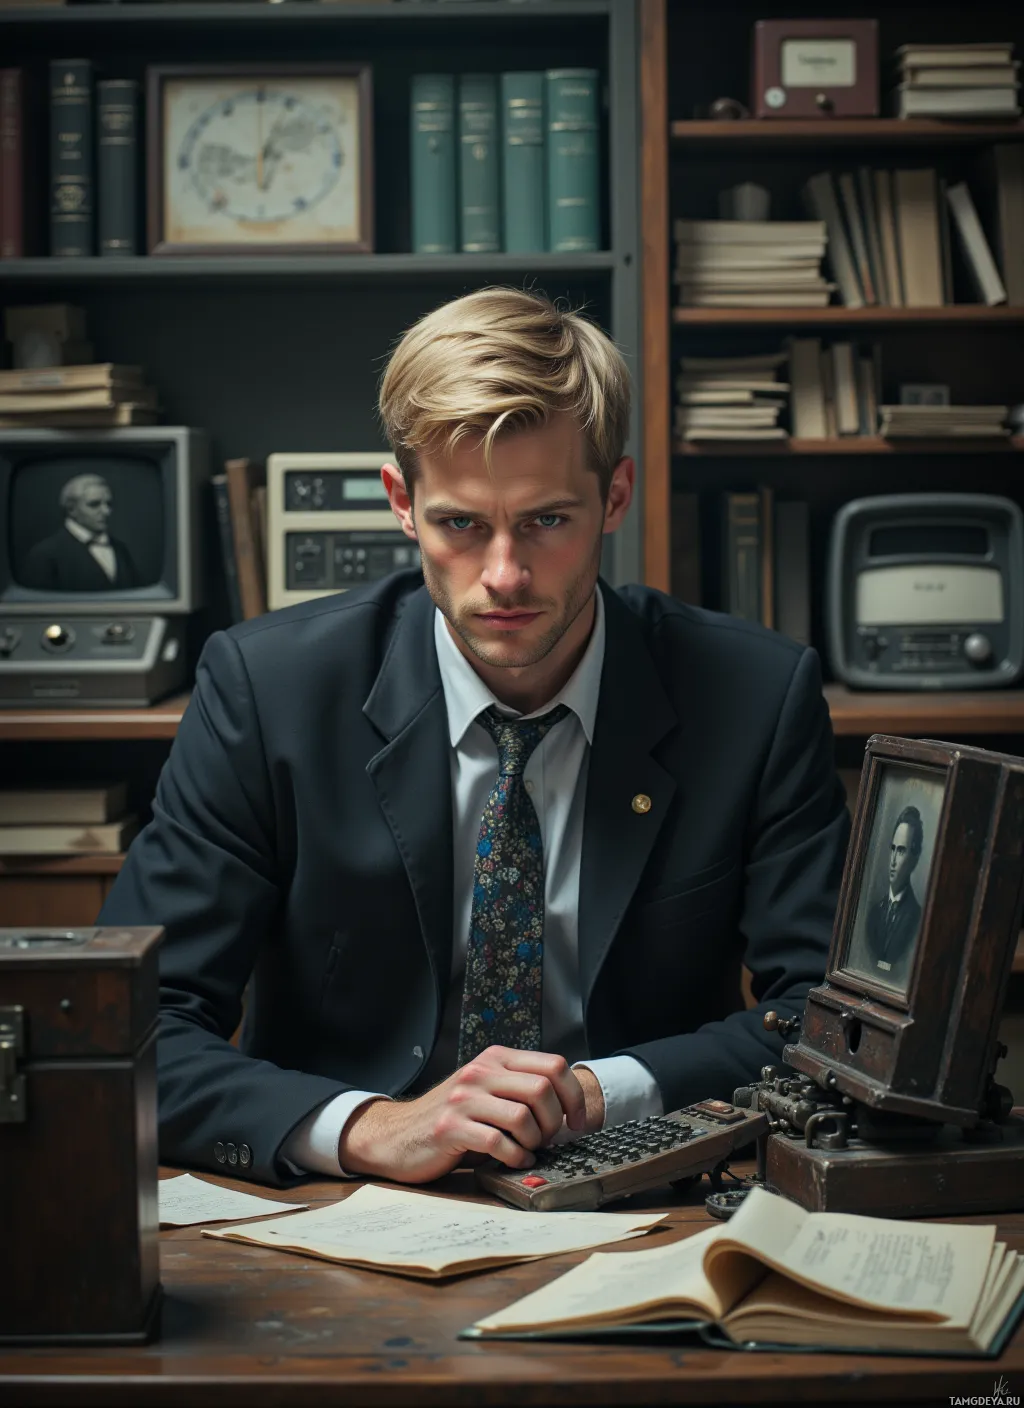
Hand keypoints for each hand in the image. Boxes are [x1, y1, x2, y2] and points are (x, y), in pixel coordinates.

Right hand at [338, 1046, 594, 1183]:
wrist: (396, 1136)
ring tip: (526, 1149)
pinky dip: (515, 1156)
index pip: (553, 1065)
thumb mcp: (486, 1091)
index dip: (574, 1095)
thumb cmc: (452, 1119)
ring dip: (534, 1141)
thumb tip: (569, 1106)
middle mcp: (480, 1072)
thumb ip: (519, 1089)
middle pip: (543, 1089)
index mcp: (495, 1058)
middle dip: (554, 1121)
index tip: (577, 1121)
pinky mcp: (450, 1127)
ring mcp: (464, 1098)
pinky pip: (498, 1142)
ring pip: (523, 1116)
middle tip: (546, 1139)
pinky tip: (513, 1160)